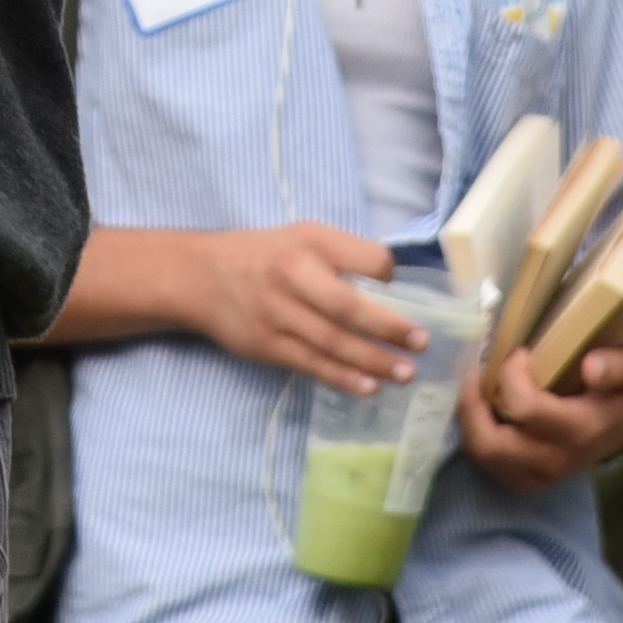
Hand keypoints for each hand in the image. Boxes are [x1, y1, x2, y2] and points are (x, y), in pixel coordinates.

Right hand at [165, 222, 420, 391]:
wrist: (201, 276)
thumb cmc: (265, 255)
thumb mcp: (302, 237)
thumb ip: (343, 254)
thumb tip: (393, 283)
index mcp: (310, 241)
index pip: (364, 258)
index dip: (388, 274)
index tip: (405, 292)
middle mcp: (293, 275)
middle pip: (349, 306)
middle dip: (389, 328)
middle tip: (421, 343)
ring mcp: (278, 313)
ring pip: (334, 342)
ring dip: (374, 361)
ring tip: (406, 374)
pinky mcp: (268, 344)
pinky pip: (312, 364)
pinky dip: (343, 378)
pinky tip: (369, 386)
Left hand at [459, 328, 622, 487]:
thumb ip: (620, 366)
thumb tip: (591, 368)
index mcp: (583, 428)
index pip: (526, 409)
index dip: (510, 375)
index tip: (519, 351)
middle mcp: (559, 458)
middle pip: (493, 443)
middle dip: (474, 403)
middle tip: (480, 372)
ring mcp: (543, 474)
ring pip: (485, 456)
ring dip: (471, 419)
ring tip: (479, 388)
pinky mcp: (532, 479)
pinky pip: (491, 466)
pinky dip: (478, 436)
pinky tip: (486, 410)